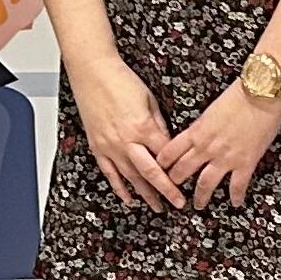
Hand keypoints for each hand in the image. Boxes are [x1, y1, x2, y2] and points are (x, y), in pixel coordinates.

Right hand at [72, 55, 184, 209]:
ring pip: (130, 177)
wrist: (93, 72)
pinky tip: (128, 198)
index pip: (165, 156)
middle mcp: (126, 141)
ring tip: (156, 207)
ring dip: (145, 194)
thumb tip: (168, 142)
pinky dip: (119, 188)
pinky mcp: (98, 146)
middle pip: (150, 173)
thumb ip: (159, 124)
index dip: (177, 170)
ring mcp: (110, 146)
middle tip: (177, 204)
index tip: (187, 180)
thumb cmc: (121, 80)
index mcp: (143, 127)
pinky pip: (109, 173)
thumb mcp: (150, 100)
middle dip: (166, 191)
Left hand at [154, 80, 280, 209]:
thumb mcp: (210, 109)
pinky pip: (237, 186)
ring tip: (198, 205)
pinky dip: (236, 197)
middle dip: (175, 182)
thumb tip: (197, 134)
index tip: (159, 169)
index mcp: (196, 131)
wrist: (262, 93)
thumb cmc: (239, 95)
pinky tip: (236, 203)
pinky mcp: (245, 163)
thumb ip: (201, 126)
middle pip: (183, 171)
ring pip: (205, 184)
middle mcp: (206, 147)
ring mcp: (225, 158)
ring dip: (200, 197)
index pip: (170, 151)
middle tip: (173, 189)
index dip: (162, 163)